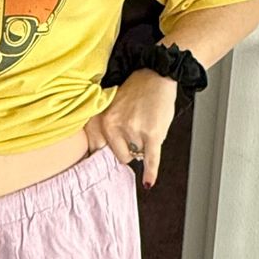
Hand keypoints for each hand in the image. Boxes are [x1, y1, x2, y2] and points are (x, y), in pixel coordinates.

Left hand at [83, 70, 177, 187]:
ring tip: (148, 125)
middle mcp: (117, 127)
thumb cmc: (135, 92)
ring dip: (145, 146)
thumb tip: (103, 154)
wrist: (156, 75)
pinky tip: (148, 183)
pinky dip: (151, 172)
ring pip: (139, 154)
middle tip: (138, 132)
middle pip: (122, 156)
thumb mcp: (113, 107)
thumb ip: (108, 130)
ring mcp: (135, 131)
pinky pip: (151, 159)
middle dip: (130, 149)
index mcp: (105, 121)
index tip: (104, 167)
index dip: (110, 153)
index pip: (102, 150)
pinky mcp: (153, 134)